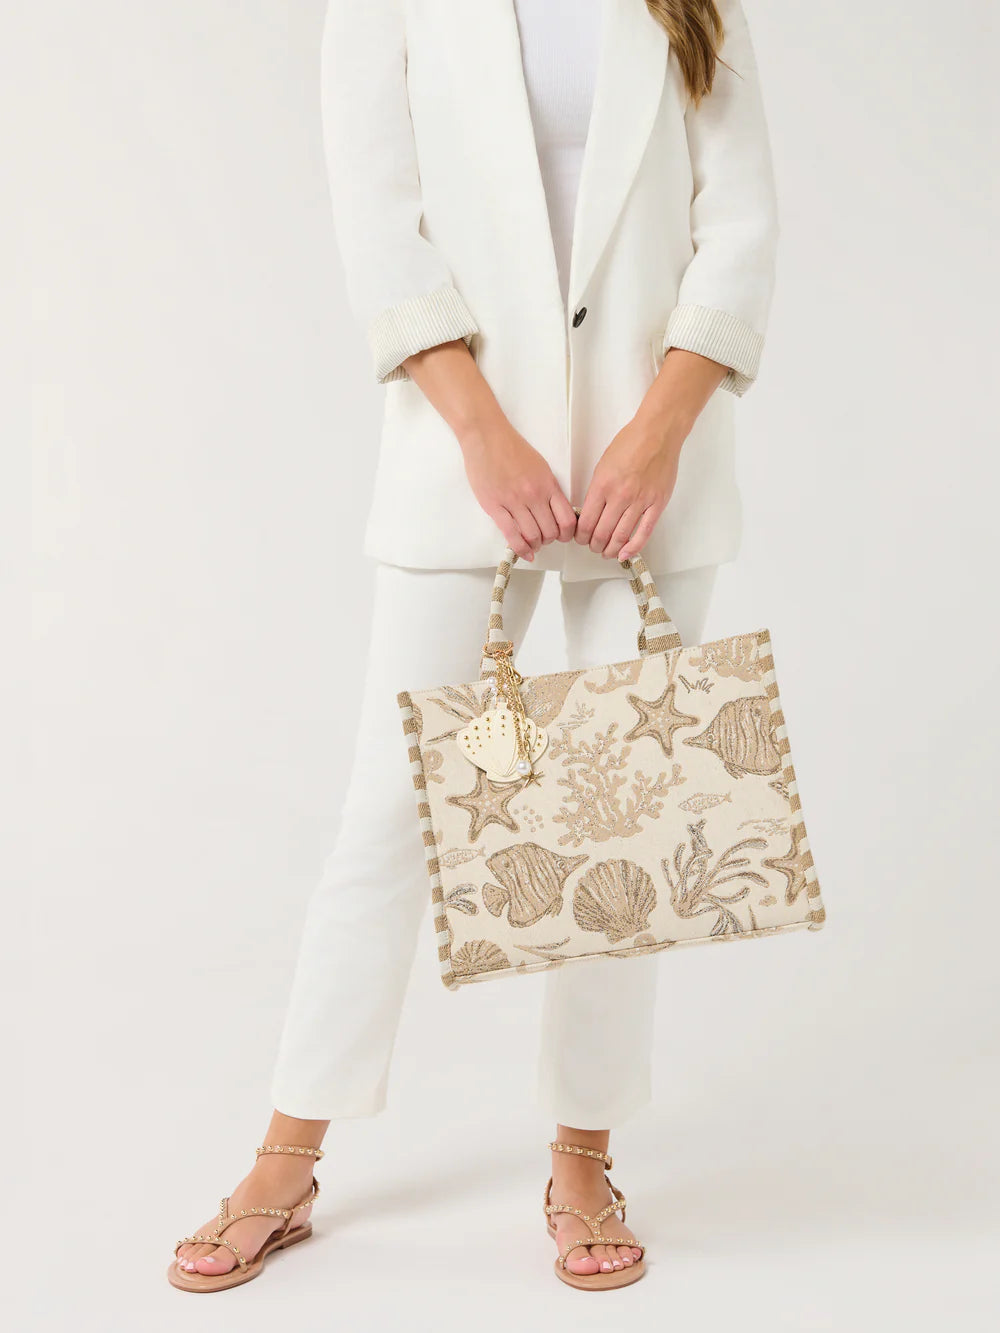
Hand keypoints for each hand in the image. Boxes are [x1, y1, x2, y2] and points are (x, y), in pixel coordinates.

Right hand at [459, 417, 576, 559]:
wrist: (487, 437)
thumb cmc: (512, 448)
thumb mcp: (541, 466)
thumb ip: (549, 489)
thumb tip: (555, 510)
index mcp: (548, 484)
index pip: (566, 519)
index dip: (567, 533)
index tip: (564, 536)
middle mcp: (534, 495)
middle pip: (550, 531)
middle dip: (550, 540)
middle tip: (545, 539)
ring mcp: (514, 502)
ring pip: (532, 536)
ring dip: (535, 545)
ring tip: (533, 543)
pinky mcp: (495, 506)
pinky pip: (511, 534)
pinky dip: (520, 548)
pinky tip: (525, 553)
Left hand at [574, 413, 683, 561]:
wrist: (657, 433)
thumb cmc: (630, 443)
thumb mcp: (602, 465)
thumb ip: (596, 490)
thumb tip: (590, 512)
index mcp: (602, 485)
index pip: (586, 522)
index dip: (580, 536)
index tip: (580, 538)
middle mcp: (620, 496)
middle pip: (601, 533)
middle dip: (594, 545)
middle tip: (592, 546)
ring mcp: (640, 501)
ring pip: (621, 537)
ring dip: (610, 549)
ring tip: (606, 551)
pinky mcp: (657, 504)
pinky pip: (644, 532)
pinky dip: (633, 548)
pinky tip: (625, 554)